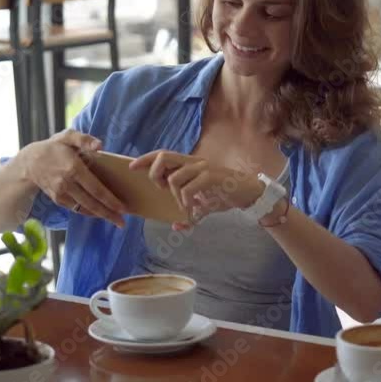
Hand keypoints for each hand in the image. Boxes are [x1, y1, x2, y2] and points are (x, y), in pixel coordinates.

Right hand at [21, 130, 128, 227]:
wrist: (29, 162)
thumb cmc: (53, 147)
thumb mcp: (67, 136)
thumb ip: (84, 139)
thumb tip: (100, 146)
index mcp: (74, 168)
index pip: (96, 188)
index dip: (110, 200)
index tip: (122, 208)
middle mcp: (67, 183)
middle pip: (92, 203)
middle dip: (108, 214)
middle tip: (122, 223)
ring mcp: (61, 193)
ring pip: (84, 208)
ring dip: (100, 216)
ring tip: (115, 221)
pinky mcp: (57, 199)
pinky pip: (75, 209)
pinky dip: (88, 212)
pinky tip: (99, 213)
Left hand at [129, 150, 262, 230]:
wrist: (248, 193)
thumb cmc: (225, 195)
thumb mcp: (203, 205)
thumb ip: (190, 214)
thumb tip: (176, 227)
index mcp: (189, 164)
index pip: (163, 154)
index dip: (146, 159)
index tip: (131, 167)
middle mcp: (194, 162)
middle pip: (164, 156)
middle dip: (155, 173)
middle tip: (161, 189)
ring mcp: (203, 168)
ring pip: (175, 176)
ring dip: (175, 194)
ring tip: (184, 205)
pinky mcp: (212, 176)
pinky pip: (190, 187)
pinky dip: (187, 200)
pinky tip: (193, 207)